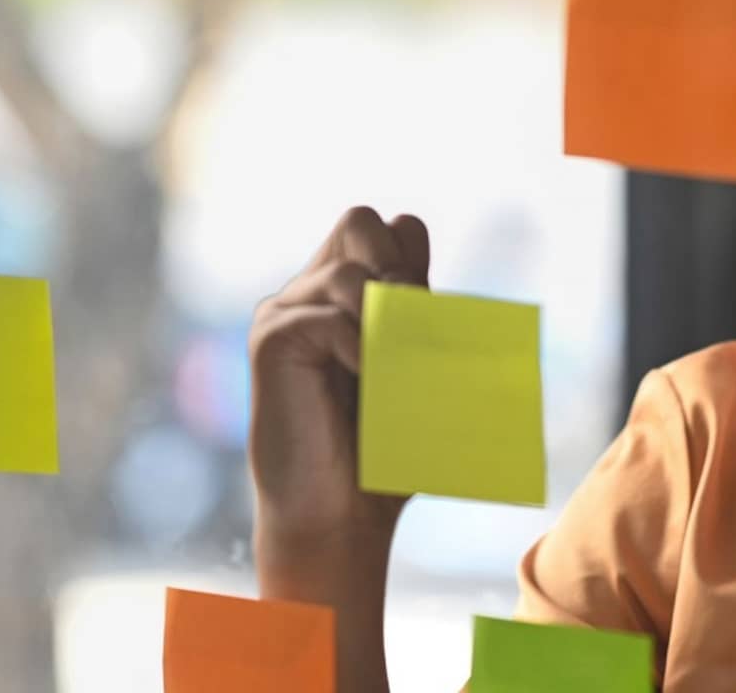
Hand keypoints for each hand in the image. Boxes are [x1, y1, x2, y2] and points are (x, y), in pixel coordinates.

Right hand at [249, 206, 431, 542]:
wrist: (340, 515)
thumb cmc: (383, 454)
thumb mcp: (416, 377)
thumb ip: (425, 327)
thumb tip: (464, 301)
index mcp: (348, 295)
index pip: (391, 228)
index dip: (416, 258)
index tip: (428, 312)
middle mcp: (311, 292)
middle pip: (360, 221)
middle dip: (397, 265)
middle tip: (413, 323)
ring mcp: (286, 312)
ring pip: (345, 270)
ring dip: (384, 315)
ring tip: (395, 364)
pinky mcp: (271, 340)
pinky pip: (324, 316)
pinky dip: (358, 345)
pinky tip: (367, 378)